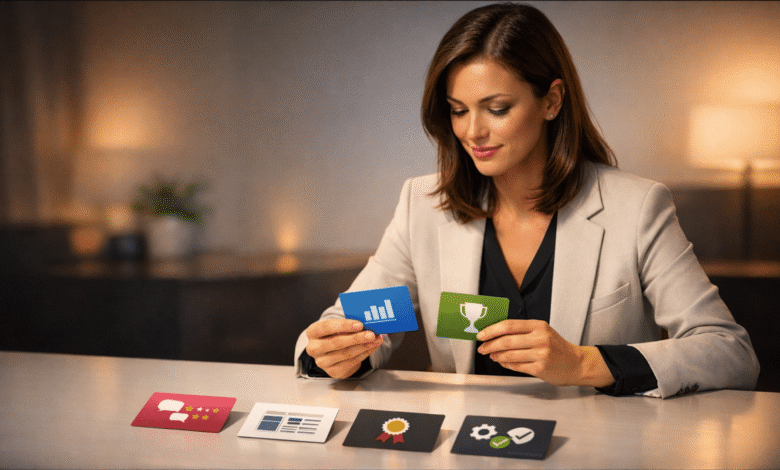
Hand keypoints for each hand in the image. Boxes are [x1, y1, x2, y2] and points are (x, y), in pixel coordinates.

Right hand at [305, 318, 382, 378]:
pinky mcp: (332, 371)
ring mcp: (322, 362)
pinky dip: (364, 354)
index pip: (327, 327)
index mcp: (313, 332)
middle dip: (357, 338)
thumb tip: (368, 324)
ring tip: (376, 340)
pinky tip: (371, 348)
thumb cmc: (335, 334)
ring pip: (345, 354)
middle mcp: (313, 348)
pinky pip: (351, 363)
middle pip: (336, 342)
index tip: (360, 324)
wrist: (331, 352)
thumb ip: (349, 325)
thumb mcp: (337, 326)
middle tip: (371, 334)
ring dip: (364, 346)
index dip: (344, 325)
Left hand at [476, 320, 614, 386]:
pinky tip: (503, 362)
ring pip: (509, 354)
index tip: (481, 335)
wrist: (576, 364)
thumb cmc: (557, 347)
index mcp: (539, 326)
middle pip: (506, 340)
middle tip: (482, 348)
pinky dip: (506, 364)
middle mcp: (540, 338)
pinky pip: (516, 366)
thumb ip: (522, 332)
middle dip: (490, 345)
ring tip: (491, 355)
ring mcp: (541, 354)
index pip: (509, 325)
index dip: (492, 330)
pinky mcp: (540, 369)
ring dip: (496, 355)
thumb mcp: (542, 332)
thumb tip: (496, 334)